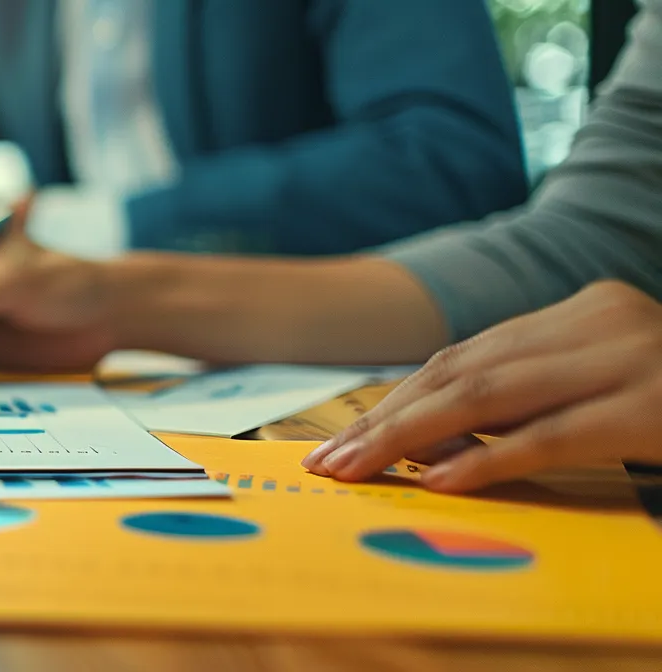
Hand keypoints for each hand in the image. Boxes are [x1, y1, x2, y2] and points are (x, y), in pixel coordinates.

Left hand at [303, 281, 661, 491]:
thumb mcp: (610, 382)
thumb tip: (441, 441)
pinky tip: (438, 480)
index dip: (399, 397)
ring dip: (410, 438)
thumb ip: (540, 396)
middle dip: (386, 420)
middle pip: (464, 371)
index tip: (344, 435)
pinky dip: (487, 459)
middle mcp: (602, 321)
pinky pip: (551, 436)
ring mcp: (631, 359)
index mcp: (586, 311)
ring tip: (358, 471)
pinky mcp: (653, 406)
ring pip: (491, 396)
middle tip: (330, 460)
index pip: (468, 355)